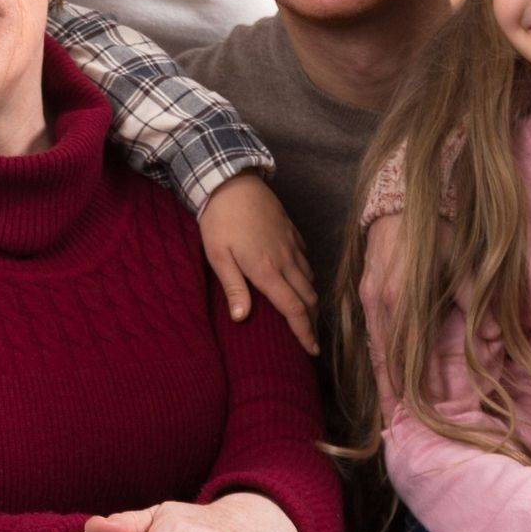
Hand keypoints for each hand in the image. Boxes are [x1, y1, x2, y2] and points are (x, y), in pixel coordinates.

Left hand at [197, 175, 317, 354]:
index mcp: (267, 271)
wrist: (233, 181)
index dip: (304, 331)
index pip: (293, 309)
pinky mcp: (292, 232)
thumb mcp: (218, 256)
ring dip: (311, 300)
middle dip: (312, 321)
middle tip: (310, 340)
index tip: (312, 350)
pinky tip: (301, 280)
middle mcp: (286, 261)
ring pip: (310, 279)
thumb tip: (241, 319)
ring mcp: (292, 245)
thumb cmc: (220, 221)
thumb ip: (233, 287)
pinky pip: (307, 260)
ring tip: (306, 315)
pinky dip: (307, 276)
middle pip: (308, 298)